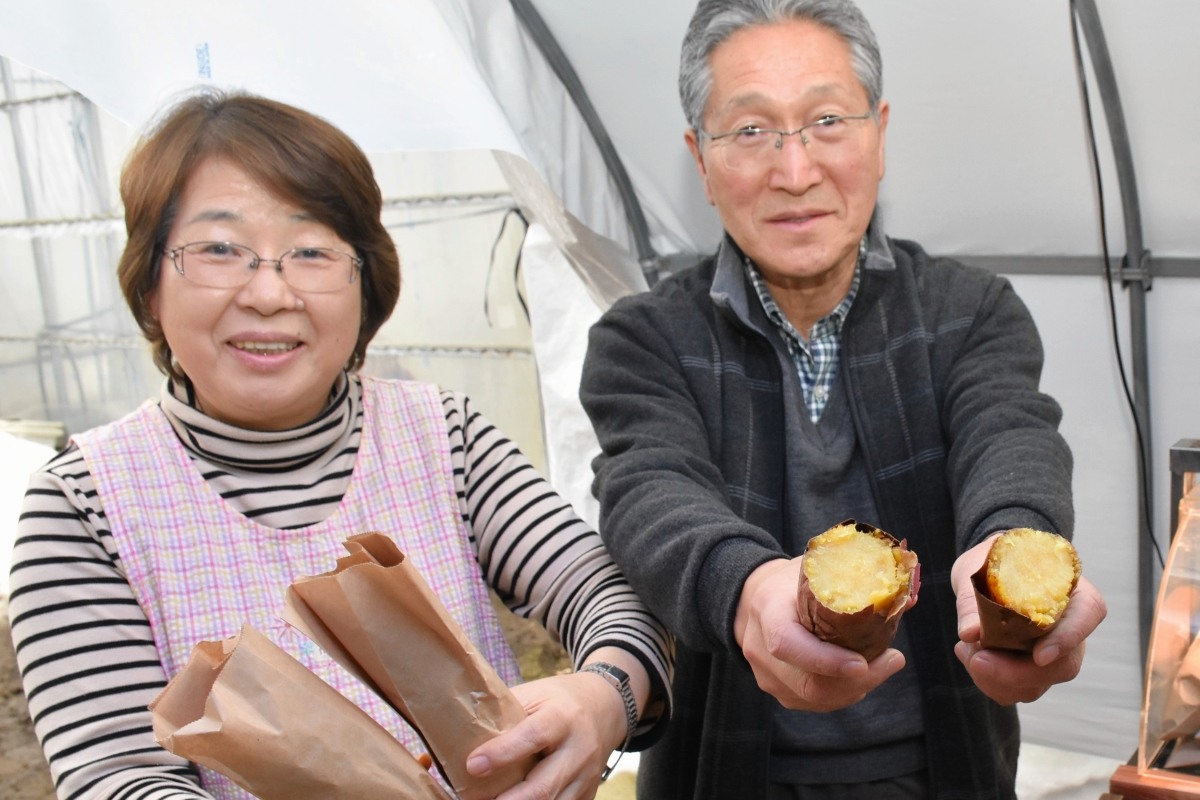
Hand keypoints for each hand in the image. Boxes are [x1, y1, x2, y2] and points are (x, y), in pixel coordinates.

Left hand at [464, 655, 634, 799]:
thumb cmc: (558, 700)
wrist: (605, 707)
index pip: (533, 736)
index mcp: (563, 716)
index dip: (502, 753)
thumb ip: (506, 717)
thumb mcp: (535, 695)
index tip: (472, 765)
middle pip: (544, 785)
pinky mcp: (588, 793)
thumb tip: (460, 737)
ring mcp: (587, 776)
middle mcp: (580, 749)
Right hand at [733, 557, 905, 711]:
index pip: (787, 645)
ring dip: (856, 688)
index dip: (825, 660)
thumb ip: (856, 582)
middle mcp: (760, 648)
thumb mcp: (818, 569)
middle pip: (807, 683)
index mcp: (768, 610)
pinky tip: (863, 674)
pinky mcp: (778, 690)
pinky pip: (814, 702)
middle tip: (892, 661)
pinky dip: (844, 692)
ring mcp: (766, 675)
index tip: (862, 663)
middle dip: (857, 681)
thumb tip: (907, 598)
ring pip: (814, 699)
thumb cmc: (791, 581)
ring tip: (884, 664)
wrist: (754, 599)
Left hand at [952, 534, 1107, 705]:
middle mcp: (1071, 626)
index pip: (1088, 613)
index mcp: (1070, 589)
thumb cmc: (991, 564)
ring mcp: (1056, 653)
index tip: (1039, 655)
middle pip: (1064, 664)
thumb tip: (969, 633)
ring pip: (1038, 685)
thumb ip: (972, 599)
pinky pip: (1019, 691)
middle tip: (976, 659)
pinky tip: (970, 657)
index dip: (1068, 638)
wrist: (989, 571)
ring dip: (997, 680)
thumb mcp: (976, 569)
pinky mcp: (1035, 671)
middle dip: (1016, 672)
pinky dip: (991, 683)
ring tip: (966, 650)